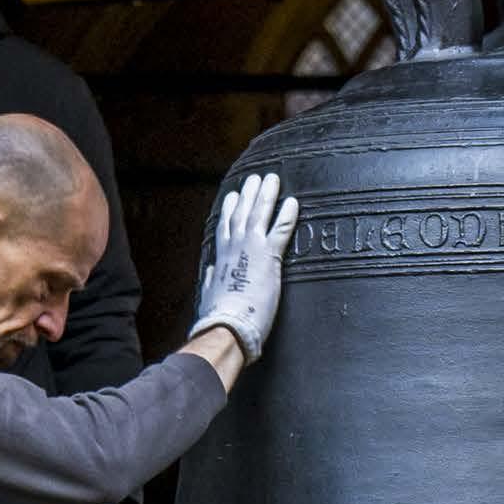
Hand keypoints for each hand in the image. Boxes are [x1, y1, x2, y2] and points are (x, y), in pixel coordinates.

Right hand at [193, 168, 297, 364]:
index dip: (229, 207)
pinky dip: (287, 214)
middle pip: (242, 211)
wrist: (227, 326)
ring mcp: (252, 248)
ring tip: (273, 179)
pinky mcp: (270, 257)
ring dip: (267, 194)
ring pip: (260, 213)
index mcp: (221, 255)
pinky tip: (293, 202)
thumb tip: (213, 271)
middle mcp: (235, 246)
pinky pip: (281, 229)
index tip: (233, 194)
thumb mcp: (210, 293)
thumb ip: (213, 278)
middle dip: (249, 192)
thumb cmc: (218, 316)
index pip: (224, 224)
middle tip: (256, 177)